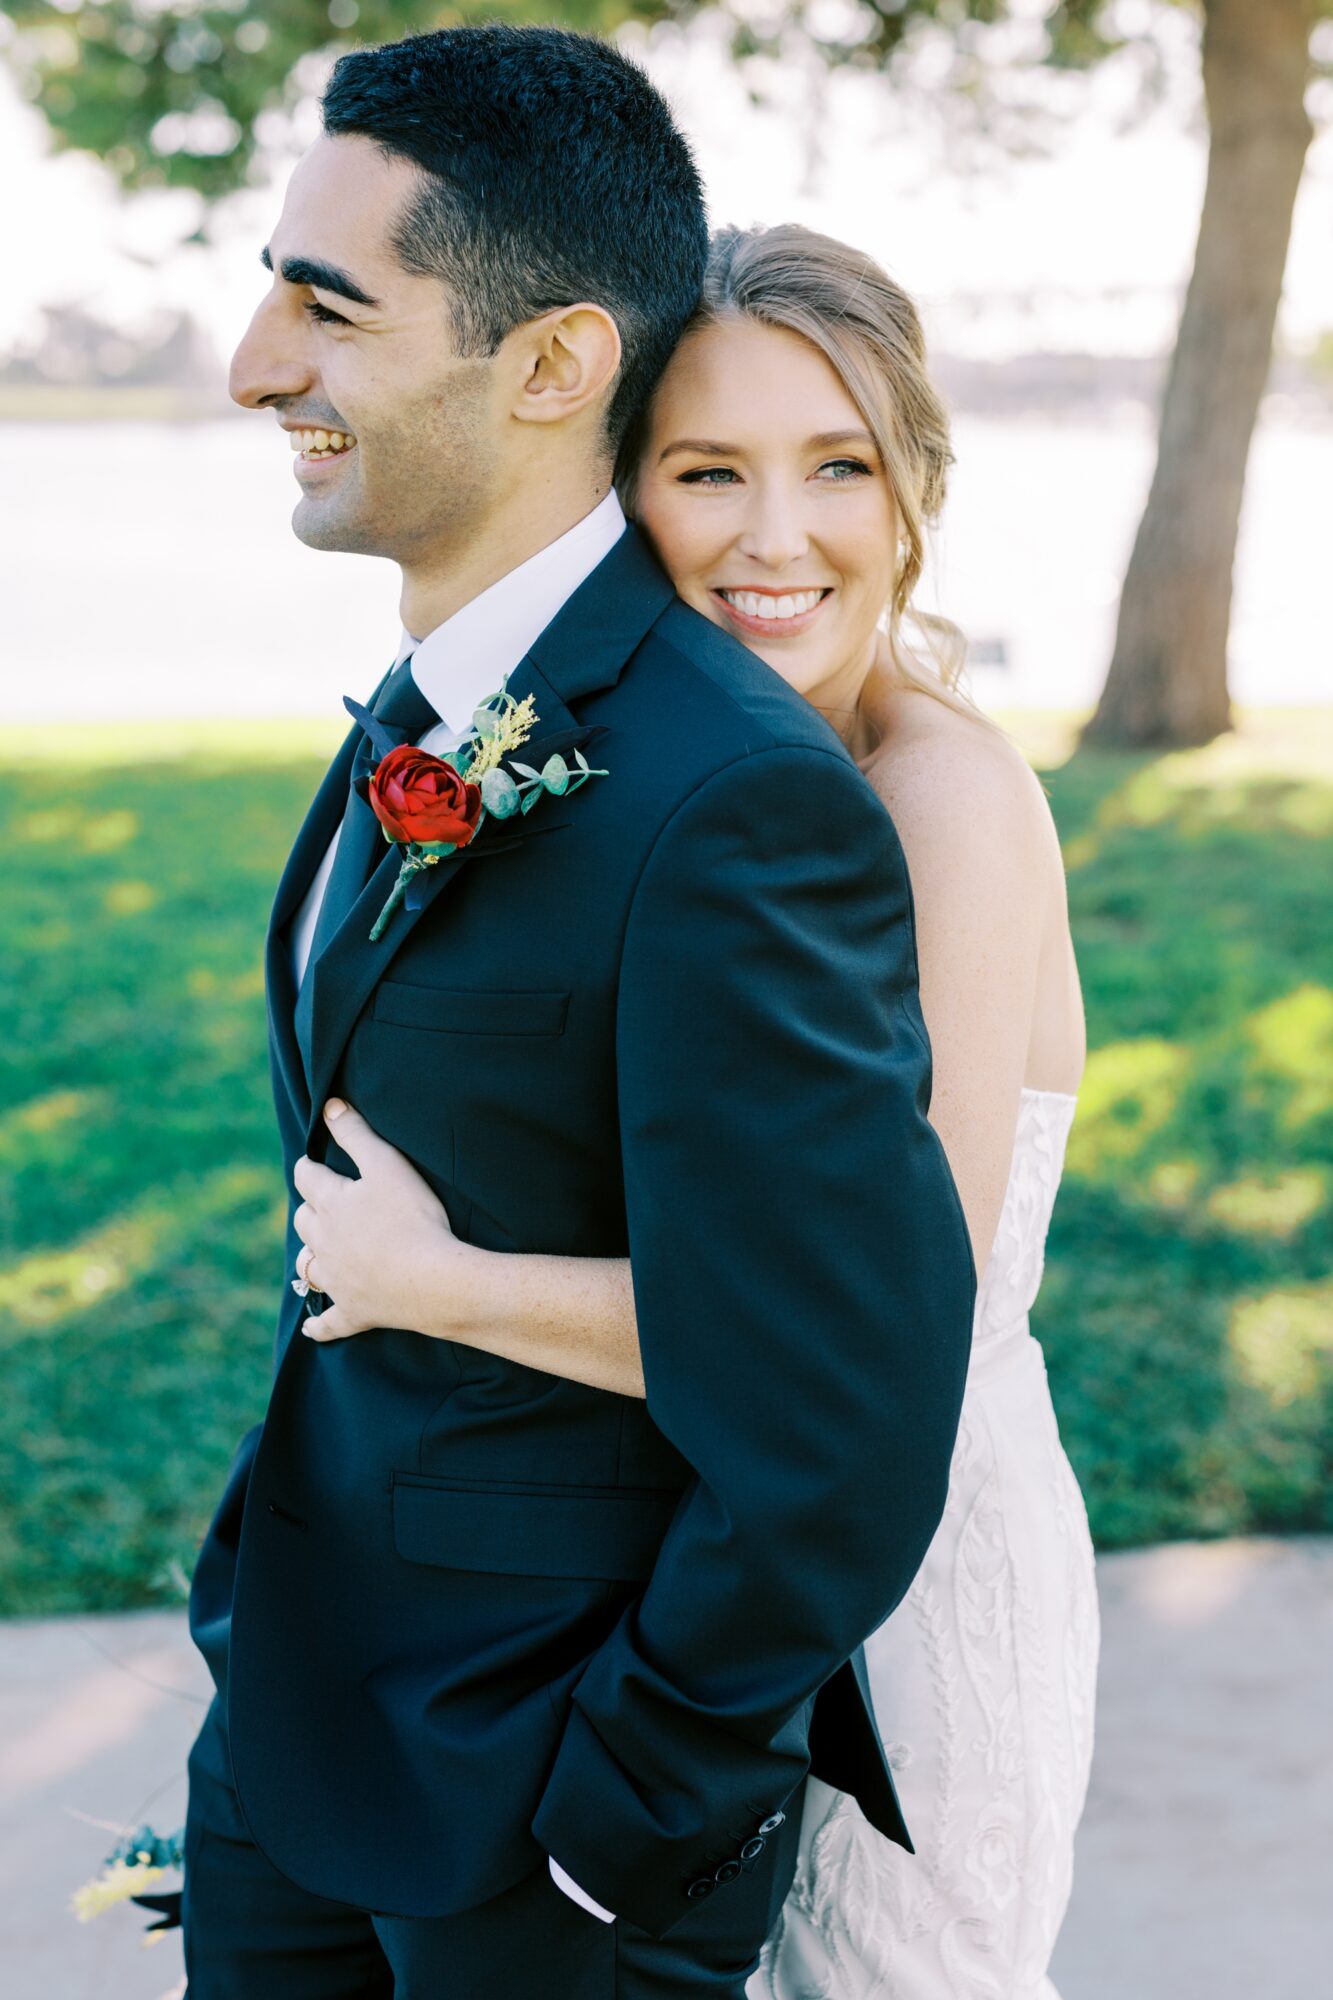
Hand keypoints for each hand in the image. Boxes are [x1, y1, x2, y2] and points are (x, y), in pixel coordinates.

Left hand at [292, 1099, 466, 1342]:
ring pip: (308, 1268)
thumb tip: (330, 1107)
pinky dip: (318, 1325)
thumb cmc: (414, 1217)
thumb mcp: (387, 1165)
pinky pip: (328, 1323)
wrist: (433, 1280)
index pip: (307, 1177)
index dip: (309, 1166)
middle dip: (309, 1210)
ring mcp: (337, 1281)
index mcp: (331, 1204)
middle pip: (303, 1222)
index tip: (312, 1162)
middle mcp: (325, 1243)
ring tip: (315, 1253)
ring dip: (309, 1258)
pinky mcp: (354, 1312)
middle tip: (320, 1203)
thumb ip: (356, 1134)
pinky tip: (311, 1327)